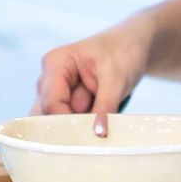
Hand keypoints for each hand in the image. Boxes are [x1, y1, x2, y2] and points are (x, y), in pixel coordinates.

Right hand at [31, 17, 152, 136]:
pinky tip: (99, 119)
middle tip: (98, 129)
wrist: (132, 46)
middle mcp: (49, 79)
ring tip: (102, 113)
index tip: (90, 135)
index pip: (51, 103)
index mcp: (55, 63)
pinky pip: (69, 123)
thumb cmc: (123, 52)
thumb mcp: (117, 77)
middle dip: (71, 126)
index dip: (68, 122)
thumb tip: (98, 134)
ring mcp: (56, 93)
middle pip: (49, 115)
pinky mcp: (66, 104)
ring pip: (58, 122)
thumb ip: (105, 105)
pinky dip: (85, 126)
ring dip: (81, 126)